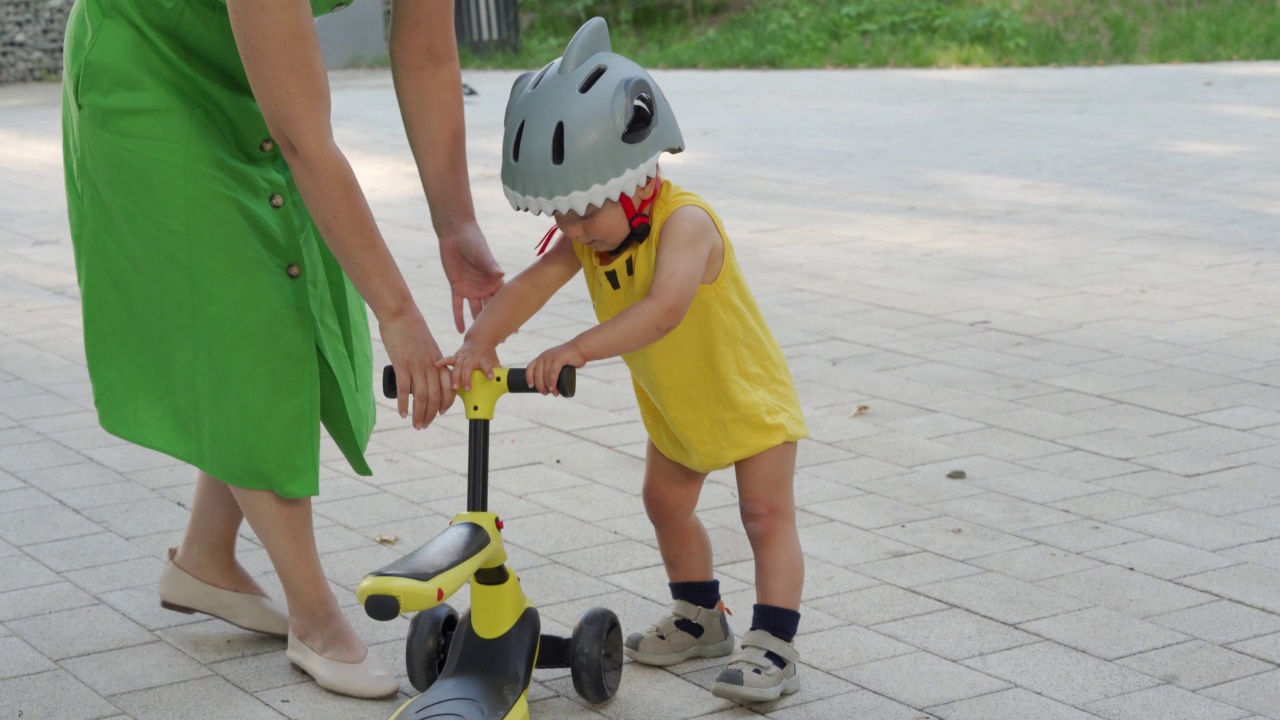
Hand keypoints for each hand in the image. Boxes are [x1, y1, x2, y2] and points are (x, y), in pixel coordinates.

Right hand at [379, 309, 455, 428]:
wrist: (401, 314)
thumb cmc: (413, 330)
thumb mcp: (429, 347)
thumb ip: (431, 361)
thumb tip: (429, 374)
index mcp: (439, 362)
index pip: (448, 389)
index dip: (445, 404)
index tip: (440, 413)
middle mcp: (431, 366)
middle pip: (435, 397)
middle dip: (431, 415)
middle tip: (424, 425)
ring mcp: (416, 366)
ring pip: (421, 397)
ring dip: (419, 414)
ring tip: (416, 424)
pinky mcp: (401, 364)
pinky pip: (403, 389)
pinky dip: (403, 404)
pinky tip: (402, 413)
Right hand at [437, 339, 499, 392]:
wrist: (480, 340)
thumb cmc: (488, 356)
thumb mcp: (495, 362)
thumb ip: (500, 373)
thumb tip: (506, 384)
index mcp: (483, 359)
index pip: (487, 365)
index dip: (489, 371)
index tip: (491, 378)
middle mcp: (472, 358)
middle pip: (469, 368)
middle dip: (467, 378)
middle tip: (468, 389)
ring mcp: (463, 357)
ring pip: (458, 366)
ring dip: (455, 377)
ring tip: (454, 387)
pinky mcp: (456, 356)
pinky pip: (448, 359)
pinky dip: (442, 362)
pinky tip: (436, 365)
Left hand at [438, 223, 503, 332]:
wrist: (456, 234)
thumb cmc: (473, 241)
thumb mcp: (482, 254)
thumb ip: (490, 265)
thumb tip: (501, 274)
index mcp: (494, 281)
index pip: (503, 301)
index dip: (509, 315)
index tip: (516, 329)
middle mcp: (484, 288)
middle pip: (491, 310)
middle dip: (496, 324)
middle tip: (501, 341)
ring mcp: (471, 289)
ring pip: (475, 311)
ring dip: (478, 325)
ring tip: (481, 340)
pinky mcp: (457, 288)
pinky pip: (457, 306)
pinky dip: (458, 318)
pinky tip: (459, 331)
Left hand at [526, 342, 586, 394]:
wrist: (580, 349)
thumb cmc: (569, 359)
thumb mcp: (556, 364)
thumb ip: (550, 371)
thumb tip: (548, 386)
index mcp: (541, 358)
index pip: (530, 368)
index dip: (529, 378)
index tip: (531, 387)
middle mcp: (543, 357)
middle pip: (537, 374)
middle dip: (540, 386)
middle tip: (546, 393)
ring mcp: (550, 357)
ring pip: (545, 375)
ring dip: (548, 386)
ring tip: (554, 393)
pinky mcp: (559, 358)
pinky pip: (552, 372)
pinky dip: (552, 382)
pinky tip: (553, 388)